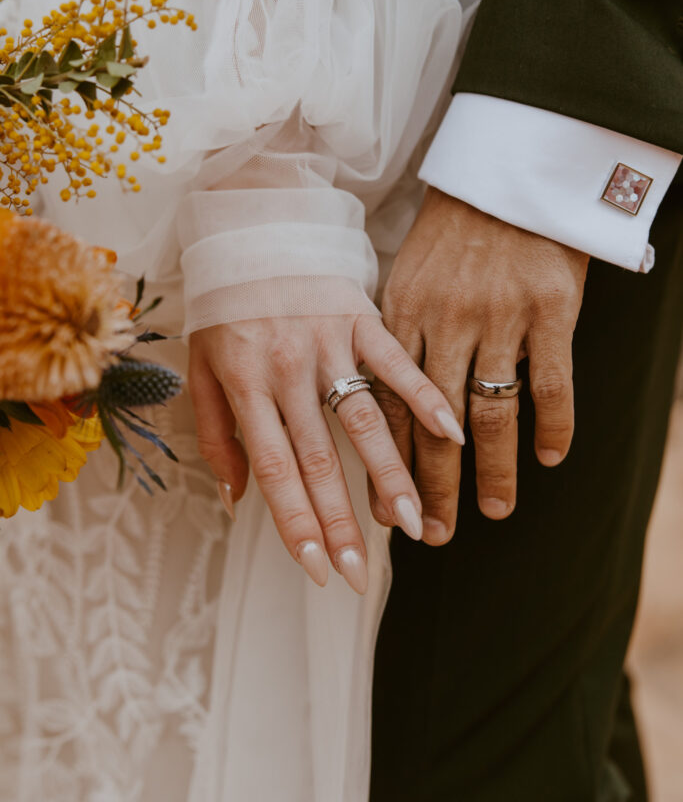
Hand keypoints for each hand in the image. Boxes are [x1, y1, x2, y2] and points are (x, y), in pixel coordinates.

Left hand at [189, 313, 463, 591]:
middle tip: (362, 572)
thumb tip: (235, 500)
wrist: (250, 230)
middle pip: (320, 459)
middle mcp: (288, 369)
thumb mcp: (201, 367)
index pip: (274, 469)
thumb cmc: (223, 306)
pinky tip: (451, 434)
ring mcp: (328, 343)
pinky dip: (424, 397)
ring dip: (391, 475)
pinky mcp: (360, 318)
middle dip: (342, 521)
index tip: (317, 569)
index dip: (297, 523)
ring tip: (412, 522)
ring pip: (364, 420)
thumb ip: (215, 433)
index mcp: (246, 384)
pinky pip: (397, 363)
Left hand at [372, 189, 588, 543]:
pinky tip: (551, 458)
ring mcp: (499, 317)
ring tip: (495, 511)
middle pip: (433, 426)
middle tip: (435, 534)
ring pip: (490, 414)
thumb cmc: (449, 229)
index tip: (387, 509)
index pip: (385, 407)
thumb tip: (373, 402)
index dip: (387, 464)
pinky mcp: (550, 309)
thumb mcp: (401, 274)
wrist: (507, 171)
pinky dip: (553, 426)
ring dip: (492, 471)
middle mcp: (444, 321)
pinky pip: (551, 384)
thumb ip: (386, 335)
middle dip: (432, 487)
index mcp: (397, 315)